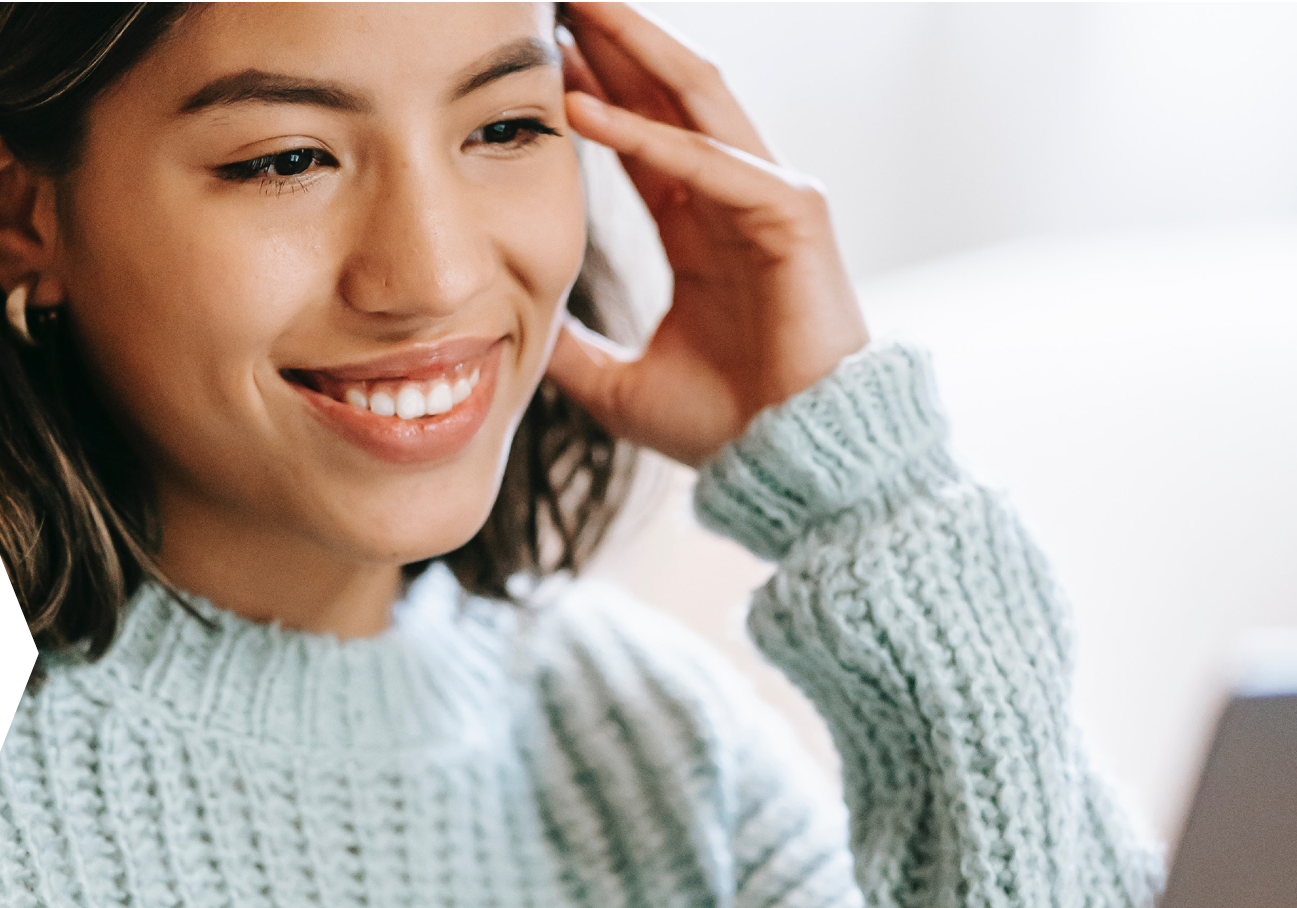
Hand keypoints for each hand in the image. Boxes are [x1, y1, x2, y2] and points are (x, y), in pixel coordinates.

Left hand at [547, 2, 870, 467]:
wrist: (790, 466)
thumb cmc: (724, 428)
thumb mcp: (618, 384)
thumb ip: (571, 352)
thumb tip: (512, 340)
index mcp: (702, 231)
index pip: (642, 136)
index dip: (593, 91)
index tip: (538, 56)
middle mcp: (736, 200)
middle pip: (668, 95)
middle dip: (615, 41)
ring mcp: (770, 199)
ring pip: (694, 99)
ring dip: (633, 49)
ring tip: (576, 10)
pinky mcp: (792, 214)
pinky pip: (709, 161)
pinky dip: (646, 134)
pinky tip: (584, 109)